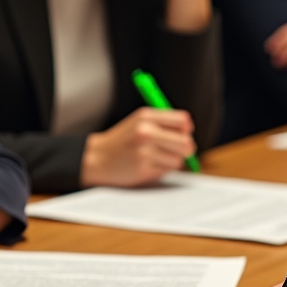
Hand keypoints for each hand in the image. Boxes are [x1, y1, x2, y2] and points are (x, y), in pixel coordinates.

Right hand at [81, 106, 195, 187]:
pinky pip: (167, 170)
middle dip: (186, 148)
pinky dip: (163, 169)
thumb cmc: (122, 141)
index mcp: (146, 116)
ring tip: (158, 158)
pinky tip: (150, 166)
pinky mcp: (143, 169)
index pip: (182, 120)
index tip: (184, 134)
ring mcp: (144, 151)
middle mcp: (145, 132)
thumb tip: (189, 131)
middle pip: (185, 142)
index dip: (187, 129)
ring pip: (178, 158)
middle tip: (179, 150)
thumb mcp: (139, 122)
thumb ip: (163, 123)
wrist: (97, 158)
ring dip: (173, 160)